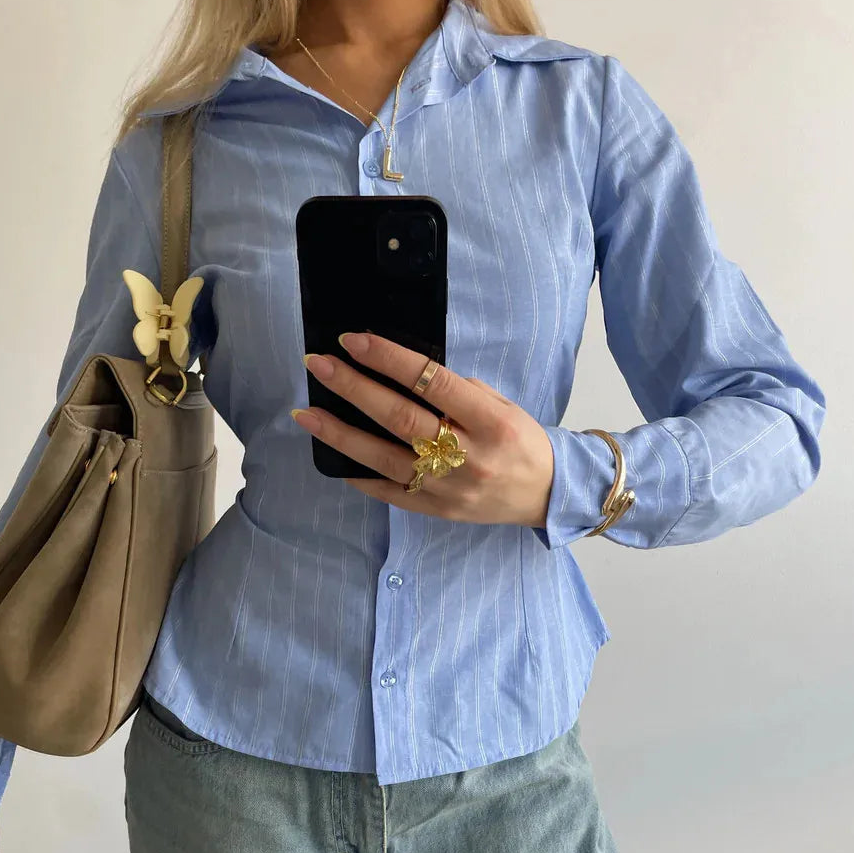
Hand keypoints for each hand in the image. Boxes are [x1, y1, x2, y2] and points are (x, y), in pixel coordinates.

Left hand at [294, 331, 554, 527]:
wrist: (546, 494)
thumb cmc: (521, 440)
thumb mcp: (502, 405)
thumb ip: (457, 392)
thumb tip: (404, 375)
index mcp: (490, 422)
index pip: (432, 383)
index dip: (389, 359)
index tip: (354, 341)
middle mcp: (468, 456)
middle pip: (400, 418)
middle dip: (354, 388)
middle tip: (319, 365)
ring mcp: (450, 488)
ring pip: (385, 458)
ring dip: (341, 435)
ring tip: (307, 415)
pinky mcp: (438, 511)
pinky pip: (391, 492)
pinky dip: (360, 475)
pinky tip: (333, 457)